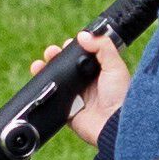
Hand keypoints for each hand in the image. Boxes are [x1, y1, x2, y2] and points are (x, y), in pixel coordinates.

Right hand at [27, 28, 129, 145]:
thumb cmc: (120, 96)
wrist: (114, 124)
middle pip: (66, 67)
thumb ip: (102, 47)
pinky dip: (43, 90)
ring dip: (45, 71)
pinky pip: (52, 99)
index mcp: (100, 71)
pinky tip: (38, 80)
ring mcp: (77, 97)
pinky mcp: (67, 111)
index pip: (82, 56)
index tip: (66, 44)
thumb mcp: (115, 66)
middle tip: (50, 53)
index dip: (72, 49)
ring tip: (39, 64)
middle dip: (55, 58)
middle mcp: (87, 83)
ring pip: (57, 81)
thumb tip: (83, 35)